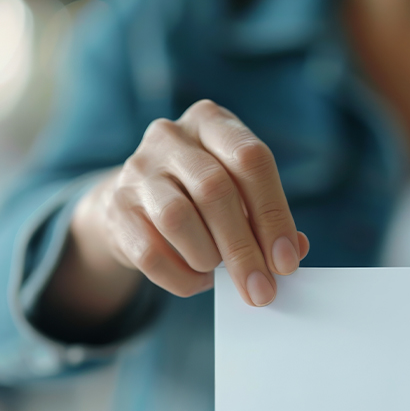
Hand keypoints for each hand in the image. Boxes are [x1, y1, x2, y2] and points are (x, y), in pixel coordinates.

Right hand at [73, 100, 308, 307]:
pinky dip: (180, 276)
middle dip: (244, 249)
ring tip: (219, 272)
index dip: (273, 214)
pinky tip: (196, 279)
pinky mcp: (116, 209)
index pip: (251, 159)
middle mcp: (170, 136)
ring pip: (178, 219)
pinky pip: (149, 253)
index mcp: (212, 121)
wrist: (136, 202)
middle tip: (262, 289)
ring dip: (208, 257)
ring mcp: (137, 170)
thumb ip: (268, 218)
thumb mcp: (240, 193)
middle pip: (215, 191)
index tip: (286, 262)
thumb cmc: (203, 198)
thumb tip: (293, 250)